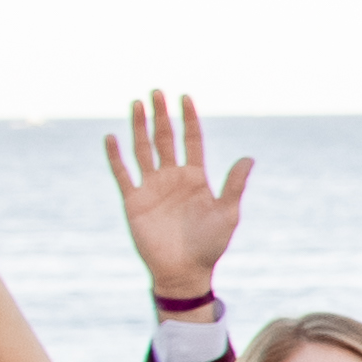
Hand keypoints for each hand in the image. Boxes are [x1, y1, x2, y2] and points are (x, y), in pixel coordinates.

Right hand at [107, 86, 249, 290]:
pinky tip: (112, 137)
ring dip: (138, 126)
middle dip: (161, 115)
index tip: (185, 97)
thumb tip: (249, 157)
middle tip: (156, 91)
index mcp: (196, 178)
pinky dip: (115, 156)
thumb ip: (234, 185)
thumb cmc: (210, 244)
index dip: (189, 119)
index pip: (192, 140)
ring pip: (143, 149)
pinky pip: (122, 173)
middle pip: (165, 138)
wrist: (184, 270)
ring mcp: (152, 187)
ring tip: (136, 103)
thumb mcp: (227, 213)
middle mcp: (172, 177)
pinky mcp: (133, 200)